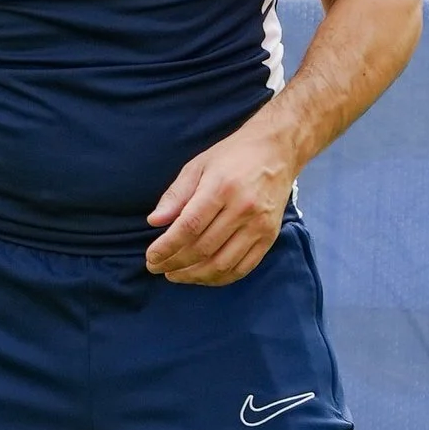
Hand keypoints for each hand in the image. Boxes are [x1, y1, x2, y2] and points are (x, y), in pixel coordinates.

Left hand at [144, 106, 299, 285]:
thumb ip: (176, 195)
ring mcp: (259, 225)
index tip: (151, 258)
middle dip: (175, 264)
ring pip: (222, 264)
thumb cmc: (232, 157)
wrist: (276, 151)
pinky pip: (243, 268)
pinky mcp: (270, 237)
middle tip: (157, 268)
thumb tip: (154, 221)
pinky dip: (220, 278)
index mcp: (221, 188)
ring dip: (195, 276)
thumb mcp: (198, 166)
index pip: (189, 227)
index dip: (167, 247)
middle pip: (203, 248)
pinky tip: (202, 276)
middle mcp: (243, 209)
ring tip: (175, 275)